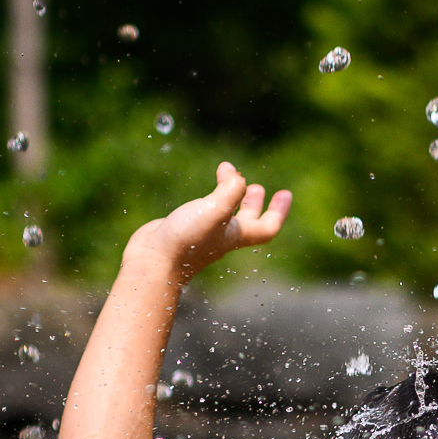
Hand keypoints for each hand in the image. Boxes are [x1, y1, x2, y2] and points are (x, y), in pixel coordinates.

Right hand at [133, 162, 291, 283]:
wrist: (152, 262)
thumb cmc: (186, 240)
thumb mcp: (215, 210)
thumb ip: (230, 191)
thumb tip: (238, 177)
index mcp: (236, 236)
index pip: (267, 227)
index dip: (278, 211)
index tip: (285, 193)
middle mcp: (222, 237)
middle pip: (248, 222)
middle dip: (255, 203)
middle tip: (258, 186)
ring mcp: (204, 235)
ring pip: (226, 215)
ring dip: (232, 196)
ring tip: (228, 176)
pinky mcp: (186, 230)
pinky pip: (205, 212)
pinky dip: (210, 198)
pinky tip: (202, 192)